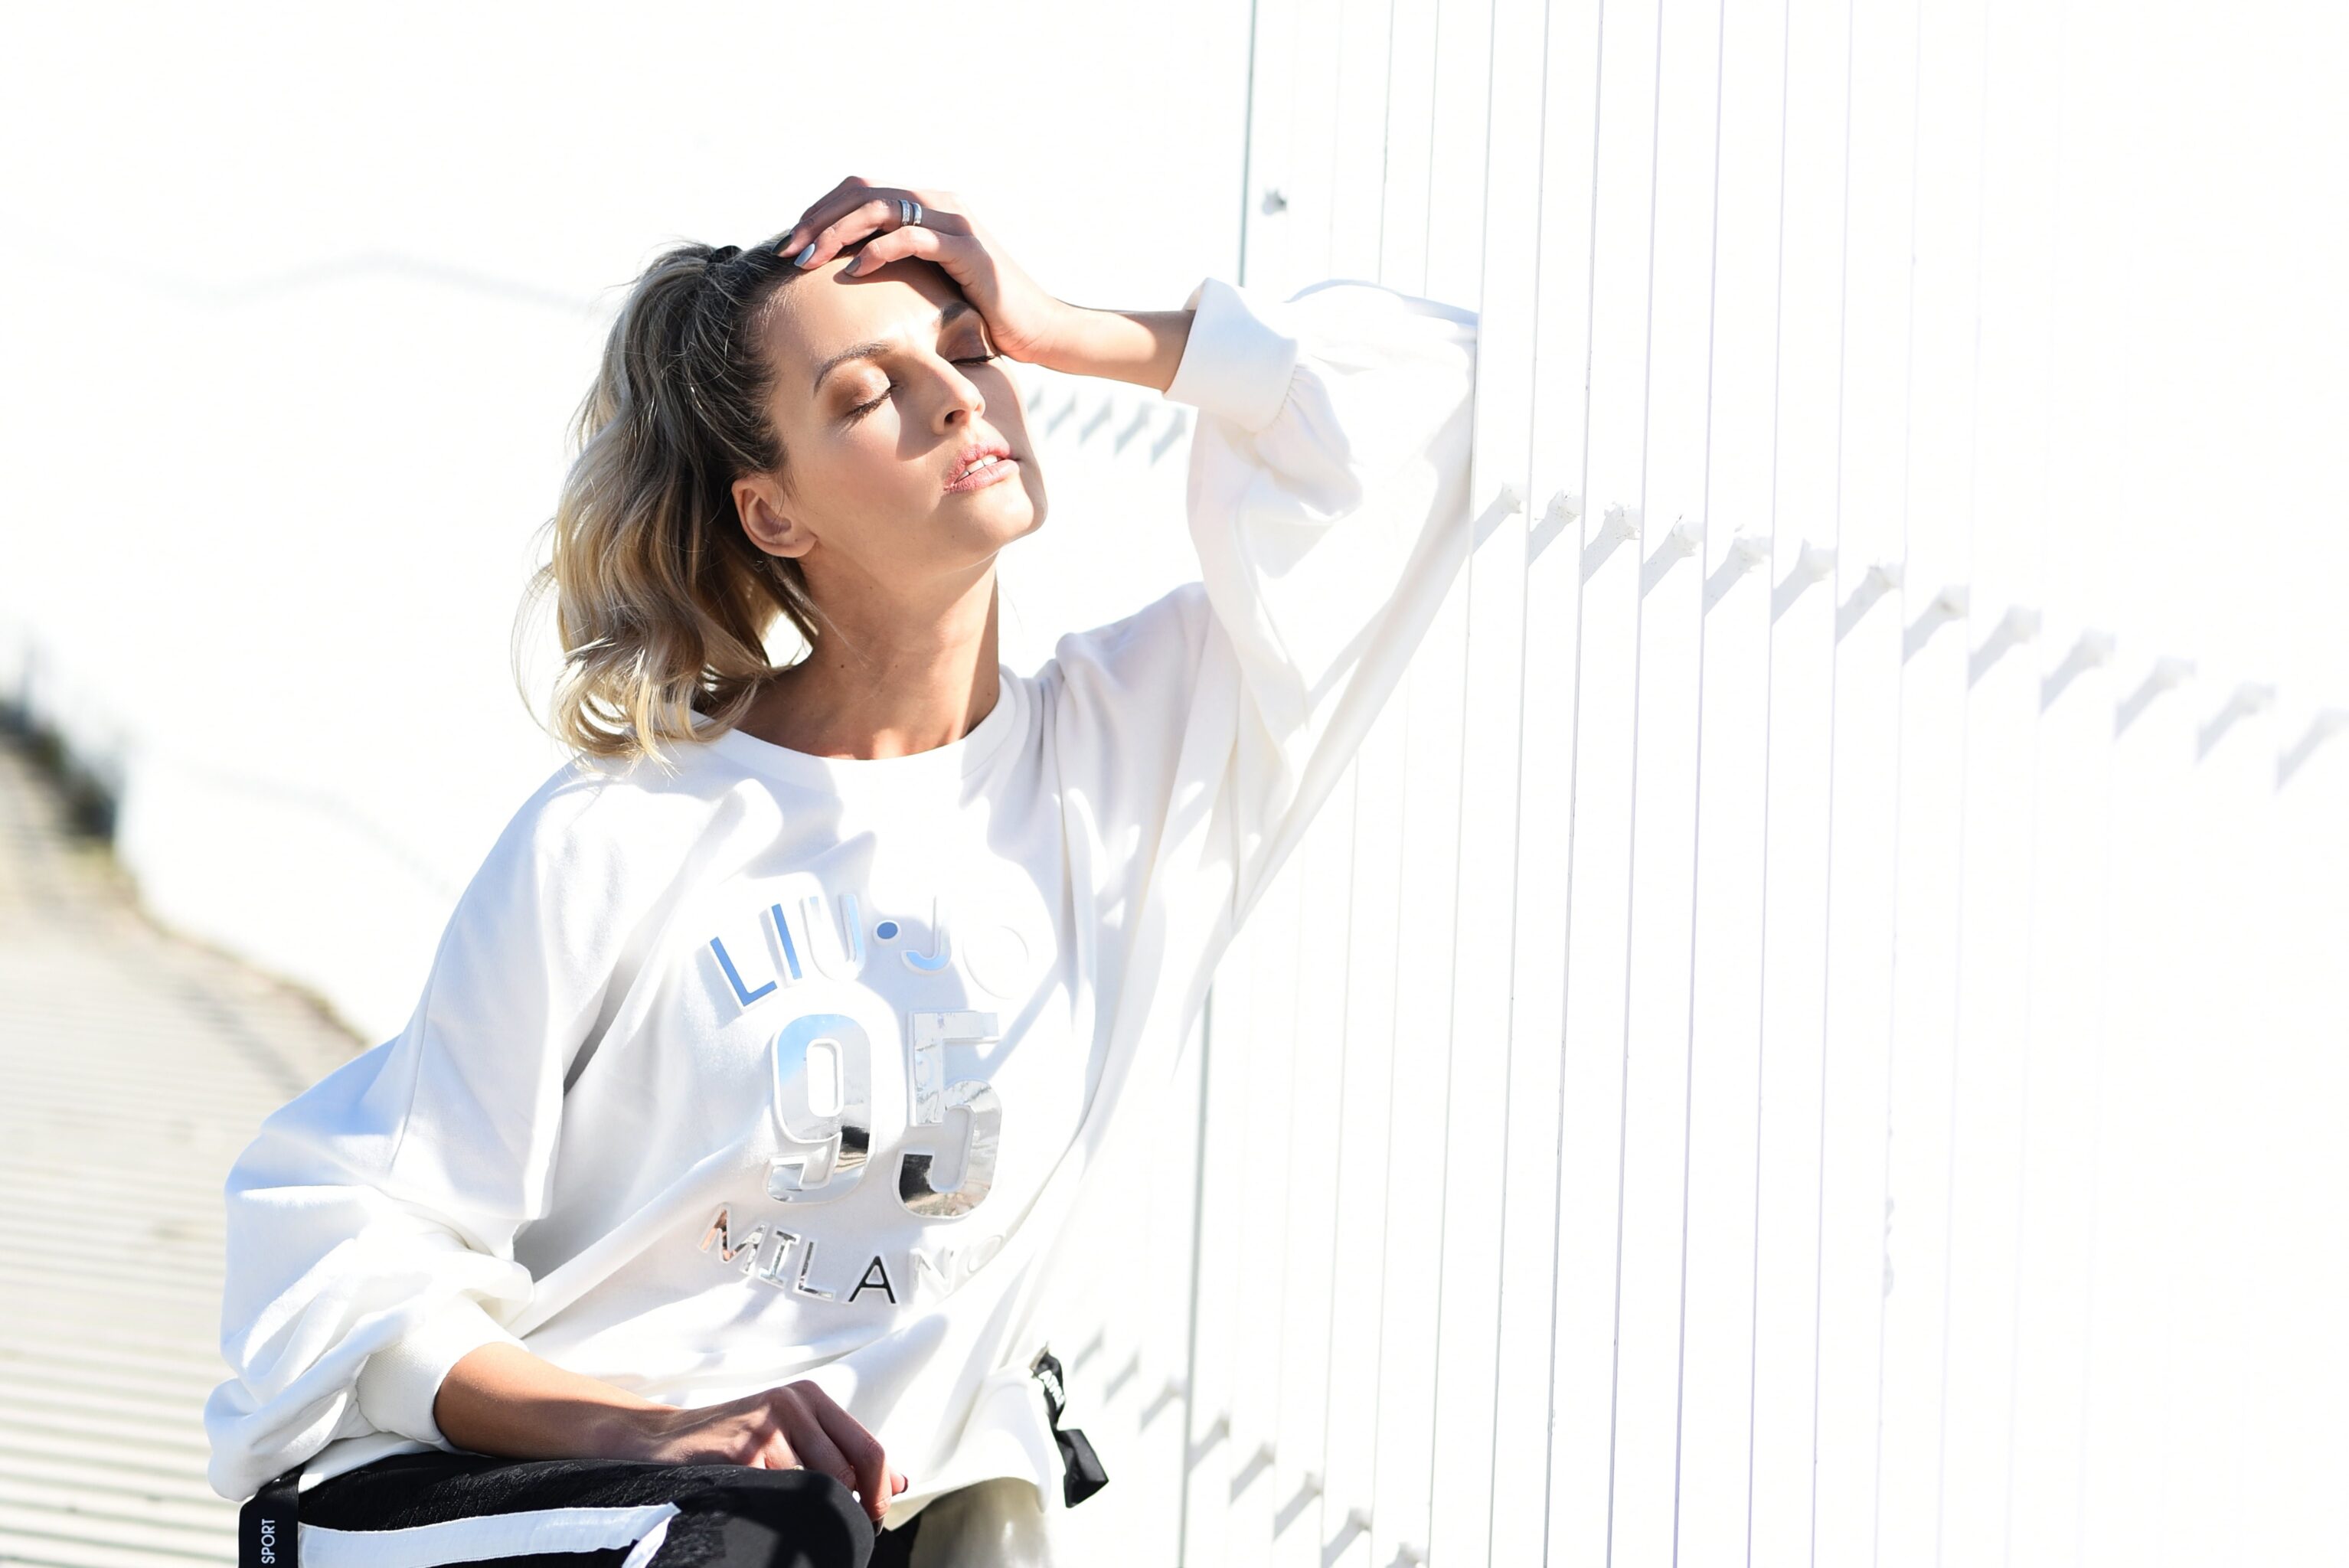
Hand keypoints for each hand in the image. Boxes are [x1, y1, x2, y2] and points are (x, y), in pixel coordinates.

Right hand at [603, 1379, 910, 1523]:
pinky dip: (776, 1512)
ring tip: (790, 1517)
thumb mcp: (791, 1437)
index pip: (869, 1449)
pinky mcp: (740, 1450)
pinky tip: (760, 1509)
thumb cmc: (732, 1445)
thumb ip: (841, 1454)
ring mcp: (766, 1425)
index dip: (880, 1490)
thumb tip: (900, 1481)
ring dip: (809, 1513)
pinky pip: (779, 1495)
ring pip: (818, 1487)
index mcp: (810, 1399)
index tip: (875, 1519)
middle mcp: (792, 1404)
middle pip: (849, 1470)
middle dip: (853, 1508)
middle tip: (847, 1532)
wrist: (660, 1444)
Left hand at [777, 176, 1082, 366]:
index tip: (792, 245)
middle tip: (789, 252)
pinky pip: (914, 238)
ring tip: (811, 261)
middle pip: (863, 192)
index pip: (861, 191)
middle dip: (818, 221)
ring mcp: (957, 223)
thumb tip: (842, 278)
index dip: (821, 212)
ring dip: (838, 233)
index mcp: (929, 207)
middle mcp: (941, 204)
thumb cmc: (983, 315)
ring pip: (882, 208)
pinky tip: (855, 273)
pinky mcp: (970, 250)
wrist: (1039, 331)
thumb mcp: (931, 285)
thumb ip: (897, 268)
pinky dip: (879, 251)